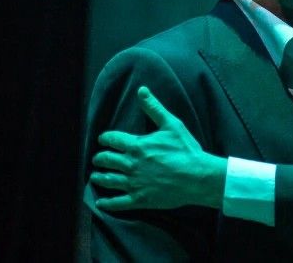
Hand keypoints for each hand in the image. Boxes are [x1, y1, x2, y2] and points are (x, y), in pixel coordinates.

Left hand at [90, 86, 226, 210]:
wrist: (197, 177)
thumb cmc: (186, 150)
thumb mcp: (172, 124)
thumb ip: (154, 108)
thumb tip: (141, 90)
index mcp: (137, 146)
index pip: (112, 140)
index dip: (105, 138)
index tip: (103, 139)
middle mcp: (130, 165)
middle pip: (107, 160)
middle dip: (100, 158)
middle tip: (98, 159)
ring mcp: (133, 183)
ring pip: (109, 180)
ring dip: (99, 177)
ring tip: (95, 176)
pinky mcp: (139, 199)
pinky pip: (117, 202)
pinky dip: (107, 203)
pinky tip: (101, 202)